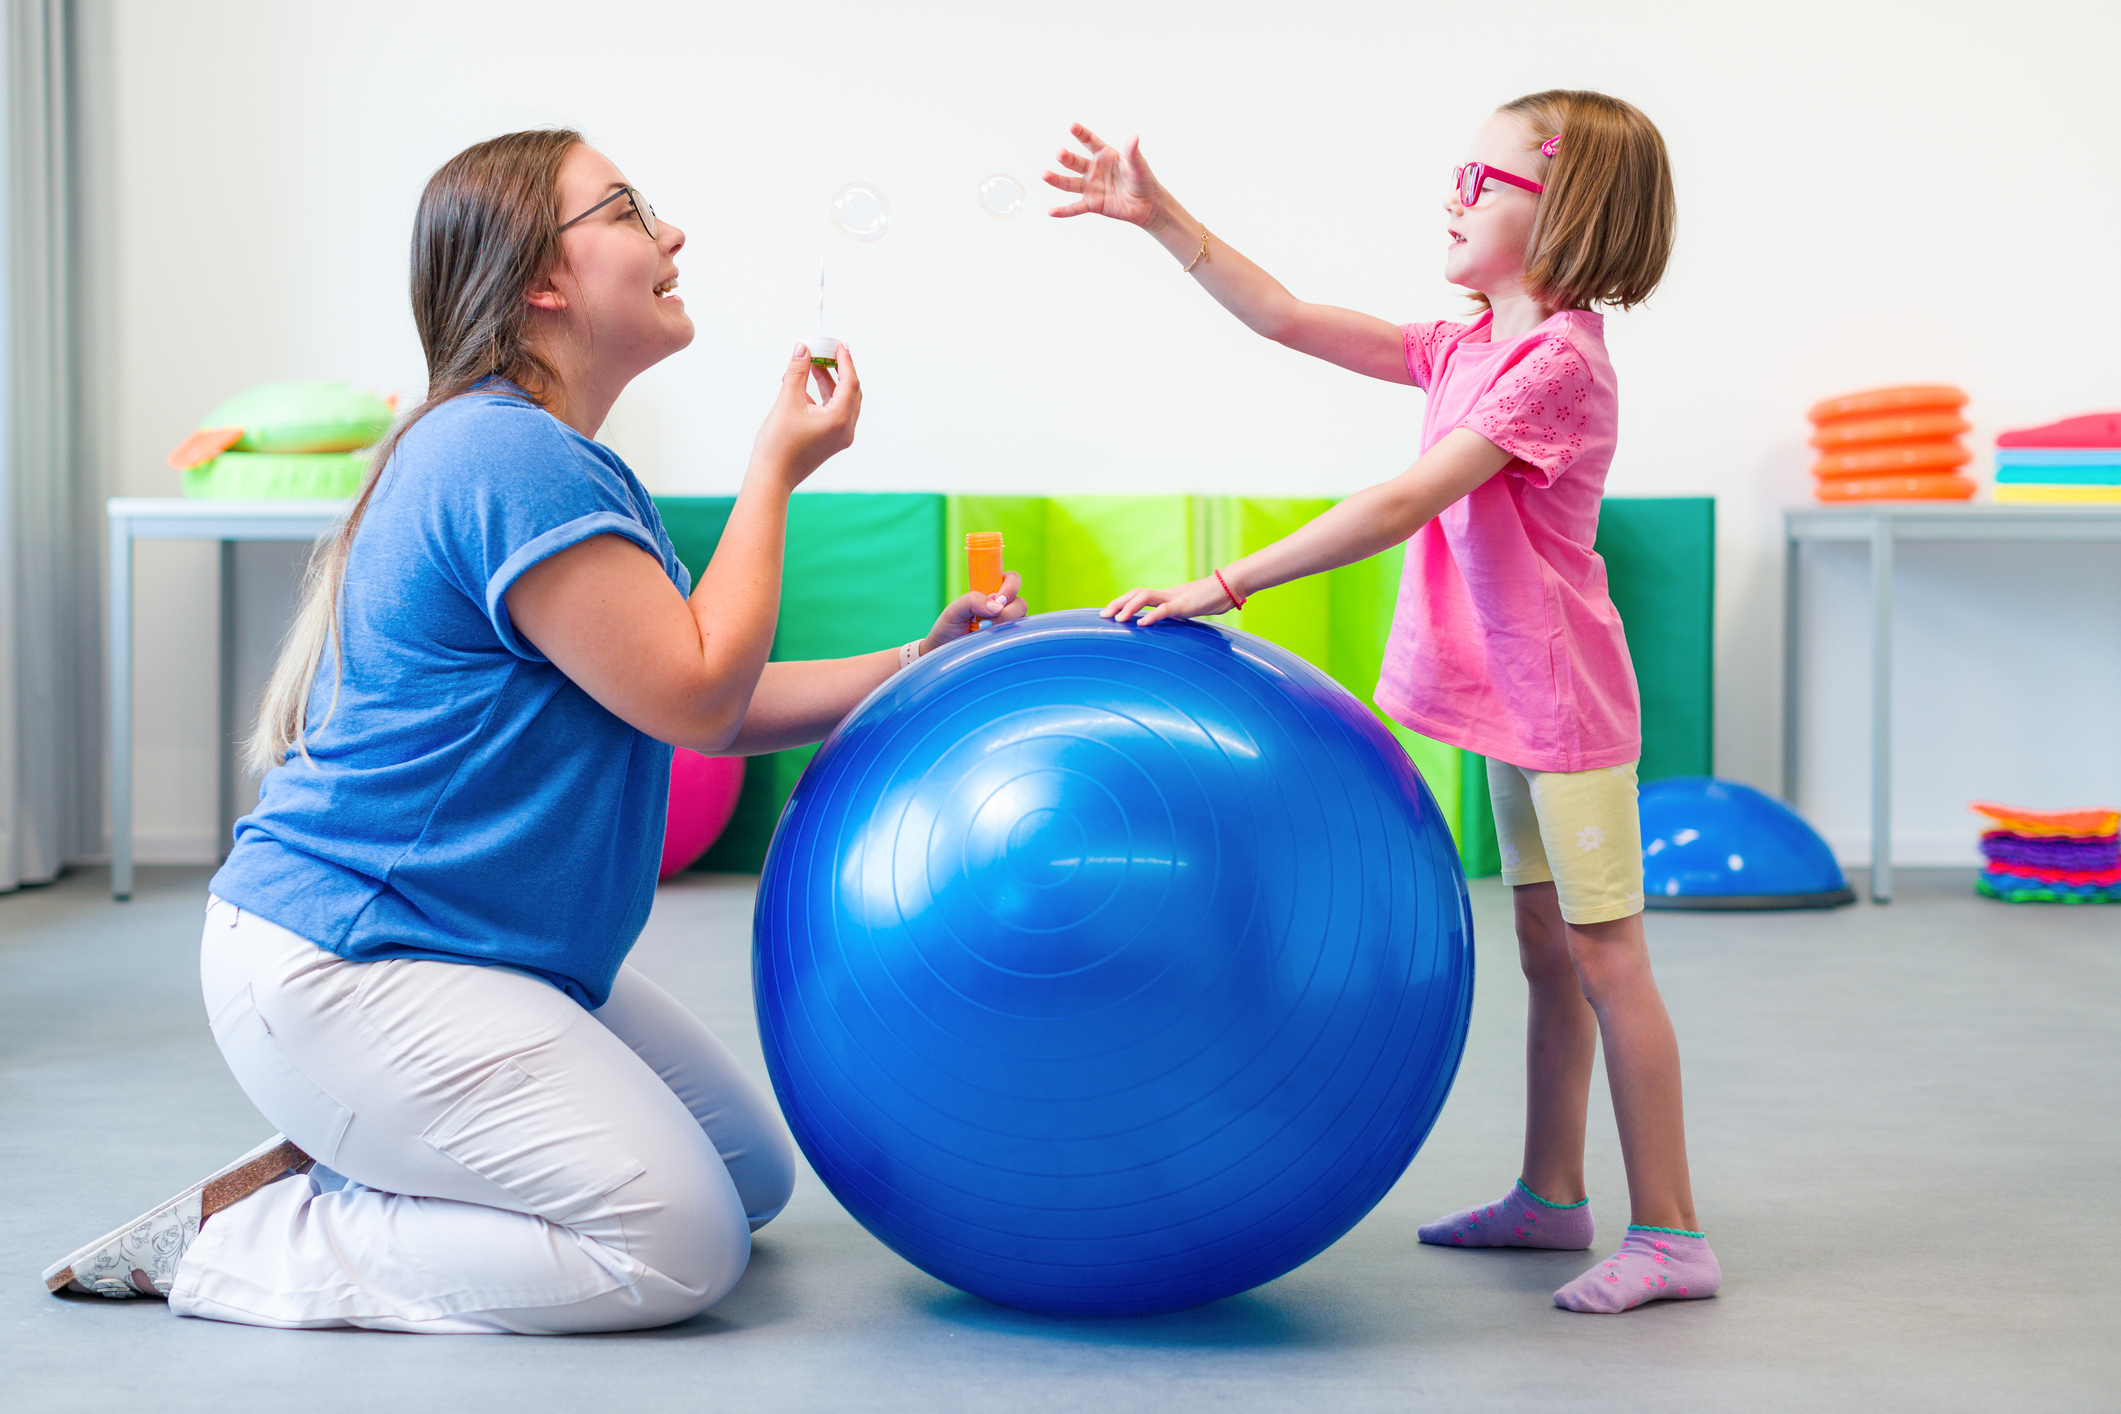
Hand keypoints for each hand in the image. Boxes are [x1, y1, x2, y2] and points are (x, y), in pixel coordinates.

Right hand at [751, 341, 861, 487]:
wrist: (772, 477)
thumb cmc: (778, 445)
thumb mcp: (787, 401)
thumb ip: (797, 372)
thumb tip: (803, 349)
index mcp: (840, 419)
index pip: (850, 381)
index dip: (844, 360)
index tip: (838, 345)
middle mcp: (845, 429)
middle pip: (850, 391)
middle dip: (838, 369)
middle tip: (825, 352)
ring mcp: (839, 437)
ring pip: (841, 401)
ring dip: (828, 383)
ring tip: (810, 367)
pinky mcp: (830, 441)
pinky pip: (834, 412)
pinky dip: (823, 397)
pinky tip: (805, 388)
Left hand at [924, 571, 1025, 651]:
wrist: (943, 652)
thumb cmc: (948, 629)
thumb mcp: (954, 611)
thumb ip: (972, 601)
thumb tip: (997, 607)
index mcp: (991, 592)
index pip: (1011, 579)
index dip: (1011, 586)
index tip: (999, 600)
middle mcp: (1003, 607)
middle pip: (1020, 603)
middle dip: (1006, 613)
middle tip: (984, 623)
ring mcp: (1008, 625)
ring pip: (1021, 621)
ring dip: (1004, 627)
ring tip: (982, 633)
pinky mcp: (1008, 641)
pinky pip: (1018, 637)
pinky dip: (1006, 639)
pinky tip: (991, 642)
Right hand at [1044, 124, 1163, 225]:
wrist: (1148, 205)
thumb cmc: (1143, 181)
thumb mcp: (1139, 166)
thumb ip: (1133, 153)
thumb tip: (1134, 137)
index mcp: (1105, 155)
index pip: (1090, 142)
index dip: (1081, 134)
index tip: (1072, 126)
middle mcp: (1094, 169)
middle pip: (1076, 162)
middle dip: (1067, 158)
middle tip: (1060, 154)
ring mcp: (1091, 187)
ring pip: (1070, 183)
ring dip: (1057, 180)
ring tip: (1045, 175)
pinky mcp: (1092, 204)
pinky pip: (1075, 208)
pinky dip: (1063, 211)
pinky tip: (1051, 211)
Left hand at [1102, 575, 1236, 625]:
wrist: (1230, 587)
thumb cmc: (1213, 599)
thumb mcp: (1190, 611)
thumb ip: (1178, 616)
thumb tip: (1170, 625)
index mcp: (1166, 596)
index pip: (1138, 595)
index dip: (1121, 602)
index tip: (1107, 613)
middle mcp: (1167, 594)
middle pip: (1136, 593)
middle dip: (1117, 603)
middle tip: (1102, 616)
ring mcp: (1175, 598)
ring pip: (1146, 597)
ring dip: (1129, 608)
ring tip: (1118, 620)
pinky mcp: (1185, 605)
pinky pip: (1165, 609)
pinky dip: (1152, 616)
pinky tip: (1141, 623)